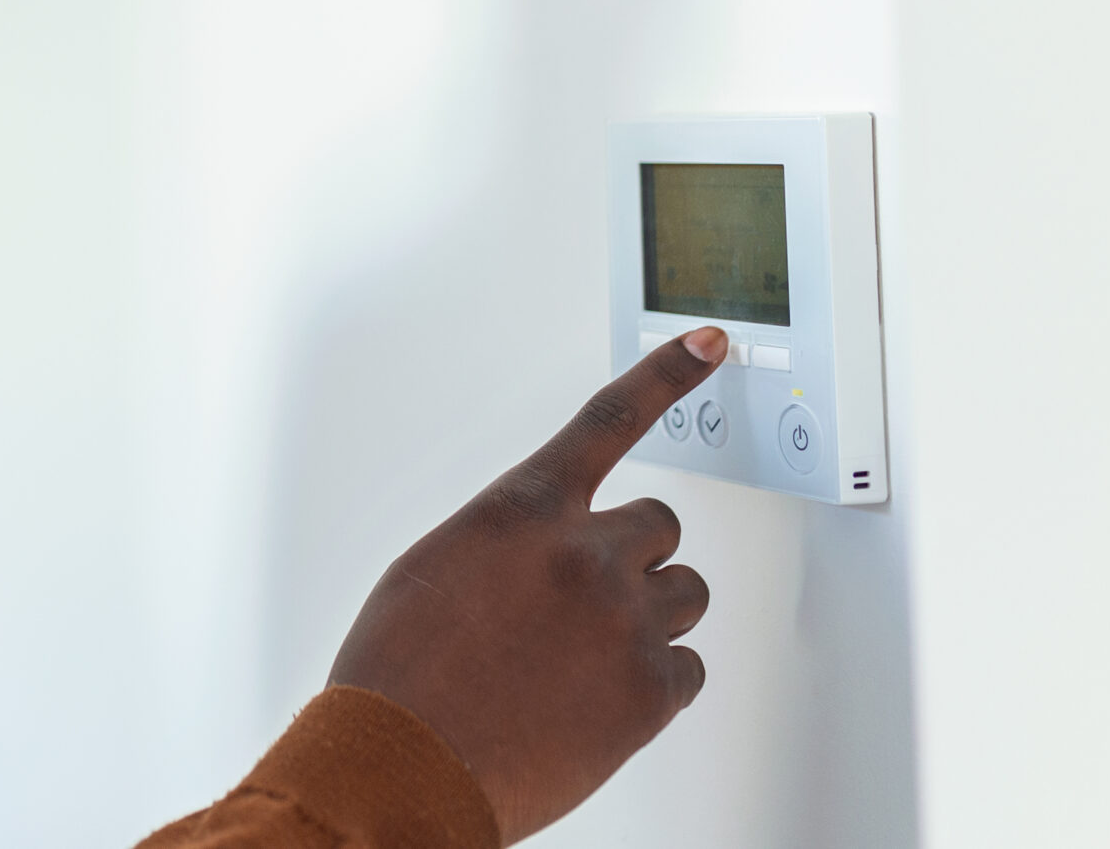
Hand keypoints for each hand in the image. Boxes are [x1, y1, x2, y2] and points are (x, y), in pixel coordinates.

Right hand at [328, 326, 726, 843]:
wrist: (405, 766)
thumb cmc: (402, 675)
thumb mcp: (436, 573)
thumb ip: (509, 544)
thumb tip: (542, 556)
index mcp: (522, 511)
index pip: (609, 420)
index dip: (665, 375)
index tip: (708, 343)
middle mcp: (584, 553)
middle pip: (660, 523)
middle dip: (632, 554)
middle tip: (589, 598)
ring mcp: (625, 621)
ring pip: (685, 593)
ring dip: (649, 614)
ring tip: (590, 655)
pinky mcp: (651, 692)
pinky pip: (688, 669)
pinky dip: (654, 683)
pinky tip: (600, 699)